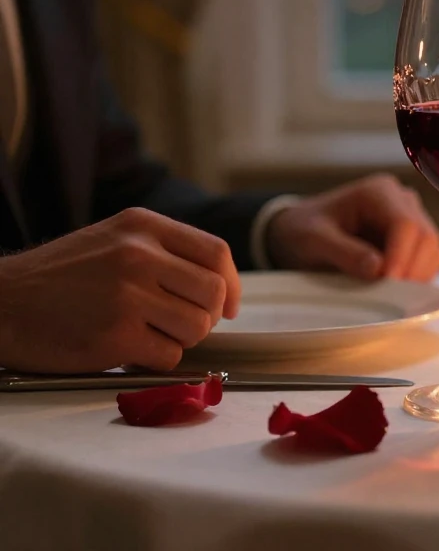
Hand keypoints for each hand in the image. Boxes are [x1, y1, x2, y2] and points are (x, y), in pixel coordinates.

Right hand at [0, 208, 240, 372]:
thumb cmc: (58, 278)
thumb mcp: (111, 240)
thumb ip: (163, 252)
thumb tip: (221, 287)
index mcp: (142, 226)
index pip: (216, 252)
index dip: (232, 284)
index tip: (229, 306)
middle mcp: (139, 255)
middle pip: (214, 292)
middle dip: (207, 316)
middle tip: (181, 325)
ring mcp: (128, 295)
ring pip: (198, 326)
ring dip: (181, 339)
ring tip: (149, 335)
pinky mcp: (115, 335)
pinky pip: (169, 355)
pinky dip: (156, 360)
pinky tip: (128, 350)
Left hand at [265, 174, 438, 281]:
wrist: (299, 232)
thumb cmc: (303, 230)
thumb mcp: (313, 240)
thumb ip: (344, 252)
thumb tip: (378, 269)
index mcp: (378, 192)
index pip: (406, 224)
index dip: (401, 256)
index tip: (388, 283)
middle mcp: (402, 201)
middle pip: (427, 236)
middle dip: (412, 269)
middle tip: (390, 296)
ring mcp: (412, 219)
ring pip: (433, 250)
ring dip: (418, 276)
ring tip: (390, 293)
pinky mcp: (414, 241)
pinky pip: (429, 261)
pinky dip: (418, 278)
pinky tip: (395, 288)